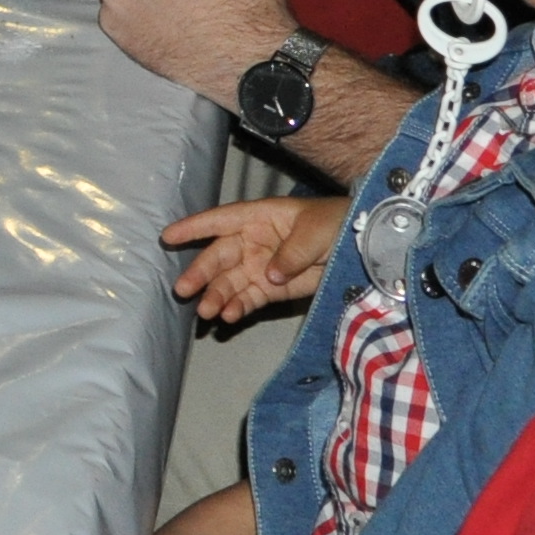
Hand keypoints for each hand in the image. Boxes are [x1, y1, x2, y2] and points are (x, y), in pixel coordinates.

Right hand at [161, 197, 343, 324]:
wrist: (366, 246)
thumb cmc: (336, 224)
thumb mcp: (316, 230)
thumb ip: (292, 252)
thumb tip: (270, 274)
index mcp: (259, 217)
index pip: (220, 221)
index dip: (194, 228)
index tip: (168, 237)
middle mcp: (253, 242)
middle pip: (219, 256)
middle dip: (200, 273)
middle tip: (183, 289)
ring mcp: (261, 267)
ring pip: (230, 281)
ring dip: (216, 296)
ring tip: (206, 312)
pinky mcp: (273, 290)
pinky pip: (249, 299)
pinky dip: (238, 307)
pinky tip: (229, 316)